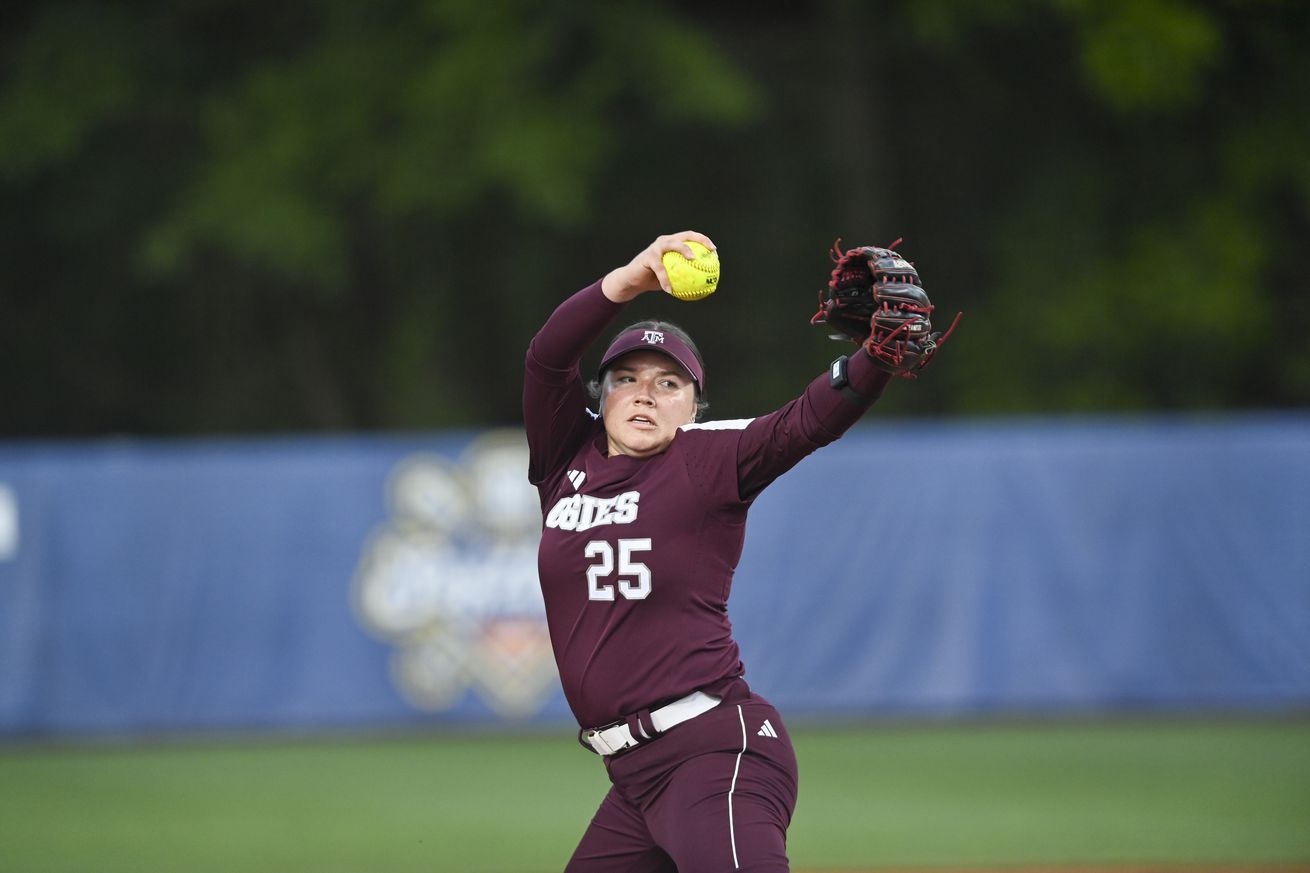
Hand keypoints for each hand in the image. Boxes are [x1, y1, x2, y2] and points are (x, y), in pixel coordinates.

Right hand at [602, 231, 716, 302]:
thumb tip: (704, 286)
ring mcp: (655, 248)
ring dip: (684, 250)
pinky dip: (665, 280)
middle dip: (700, 240)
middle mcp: (665, 242)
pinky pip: (660, 268)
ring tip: (693, 259)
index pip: (690, 238)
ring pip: (673, 245)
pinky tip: (670, 290)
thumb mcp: (672, 279)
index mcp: (672, 244)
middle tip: (709, 250)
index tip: (714, 250)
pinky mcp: (647, 257)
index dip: (703, 241)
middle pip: (685, 236)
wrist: (633, 281)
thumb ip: (685, 278)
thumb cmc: (653, 280)